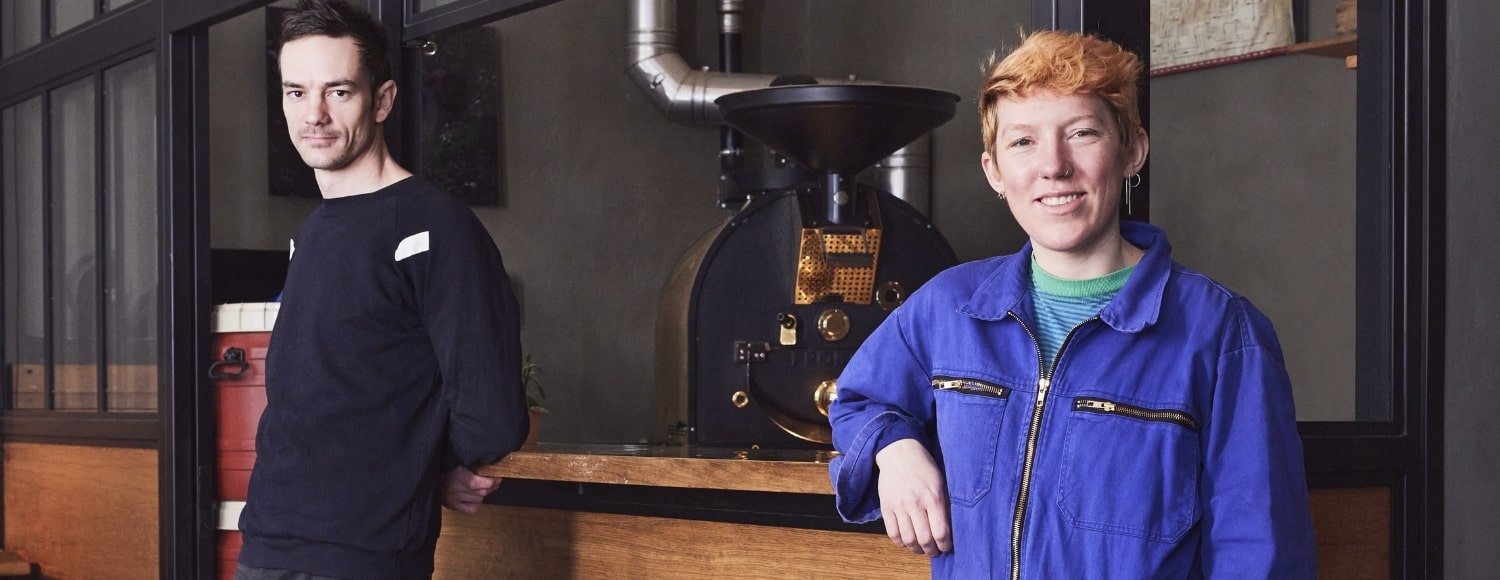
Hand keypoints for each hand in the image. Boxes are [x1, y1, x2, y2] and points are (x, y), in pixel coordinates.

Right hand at [442, 465, 500, 512]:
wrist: (429, 476)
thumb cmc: (445, 467)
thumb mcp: (459, 462)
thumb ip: (472, 466)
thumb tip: (490, 467)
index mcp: (459, 475)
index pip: (482, 483)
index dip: (493, 481)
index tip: (497, 477)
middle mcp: (457, 488)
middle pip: (483, 492)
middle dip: (492, 486)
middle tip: (495, 482)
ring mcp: (454, 499)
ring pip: (479, 500)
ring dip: (484, 494)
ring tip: (482, 488)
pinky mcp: (452, 506)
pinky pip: (472, 509)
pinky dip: (476, 504)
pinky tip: (474, 498)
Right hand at [875, 438, 951, 556]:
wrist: (899, 453)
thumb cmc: (924, 467)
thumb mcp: (940, 482)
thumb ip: (943, 504)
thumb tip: (948, 527)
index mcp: (933, 498)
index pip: (941, 532)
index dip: (945, 545)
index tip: (946, 547)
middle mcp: (916, 504)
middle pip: (925, 539)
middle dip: (932, 551)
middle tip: (935, 552)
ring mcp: (899, 506)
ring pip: (908, 539)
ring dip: (916, 549)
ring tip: (921, 549)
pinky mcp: (886, 507)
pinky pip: (892, 533)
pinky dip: (900, 542)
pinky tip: (906, 542)